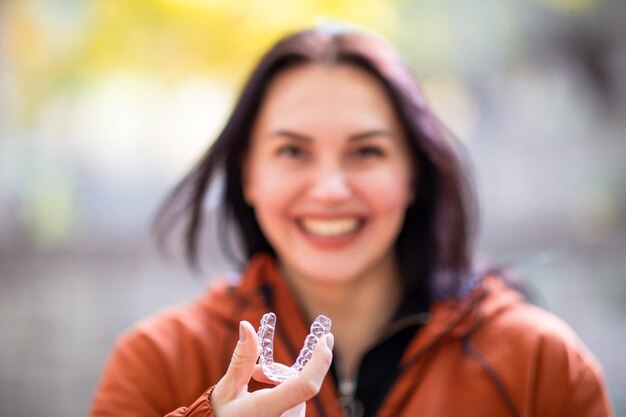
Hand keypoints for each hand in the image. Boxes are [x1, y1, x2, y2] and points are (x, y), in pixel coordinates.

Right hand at [211, 321, 333, 416]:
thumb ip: (242, 358)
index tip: (324, 338)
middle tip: (255, 372)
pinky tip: (264, 396)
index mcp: (266, 410)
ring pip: (299, 393)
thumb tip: (247, 326)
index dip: (319, 361)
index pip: (305, 385)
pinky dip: (284, 393)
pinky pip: (297, 403)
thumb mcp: (227, 388)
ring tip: (254, 383)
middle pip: (299, 384)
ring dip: (281, 382)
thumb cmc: (221, 416)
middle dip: (281, 371)